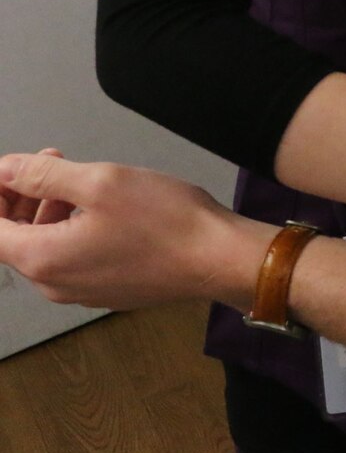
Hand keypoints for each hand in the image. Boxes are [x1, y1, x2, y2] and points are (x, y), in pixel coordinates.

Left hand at [0, 151, 259, 310]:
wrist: (218, 258)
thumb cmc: (167, 222)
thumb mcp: (101, 181)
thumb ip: (44, 175)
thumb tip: (7, 170)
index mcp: (44, 259)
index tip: (8, 170)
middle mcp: (54, 284)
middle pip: (13, 240)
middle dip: (20, 198)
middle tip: (43, 161)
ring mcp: (81, 291)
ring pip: (45, 247)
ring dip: (47, 211)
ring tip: (76, 177)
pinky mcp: (107, 289)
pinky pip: (71, 258)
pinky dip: (71, 229)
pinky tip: (99, 206)